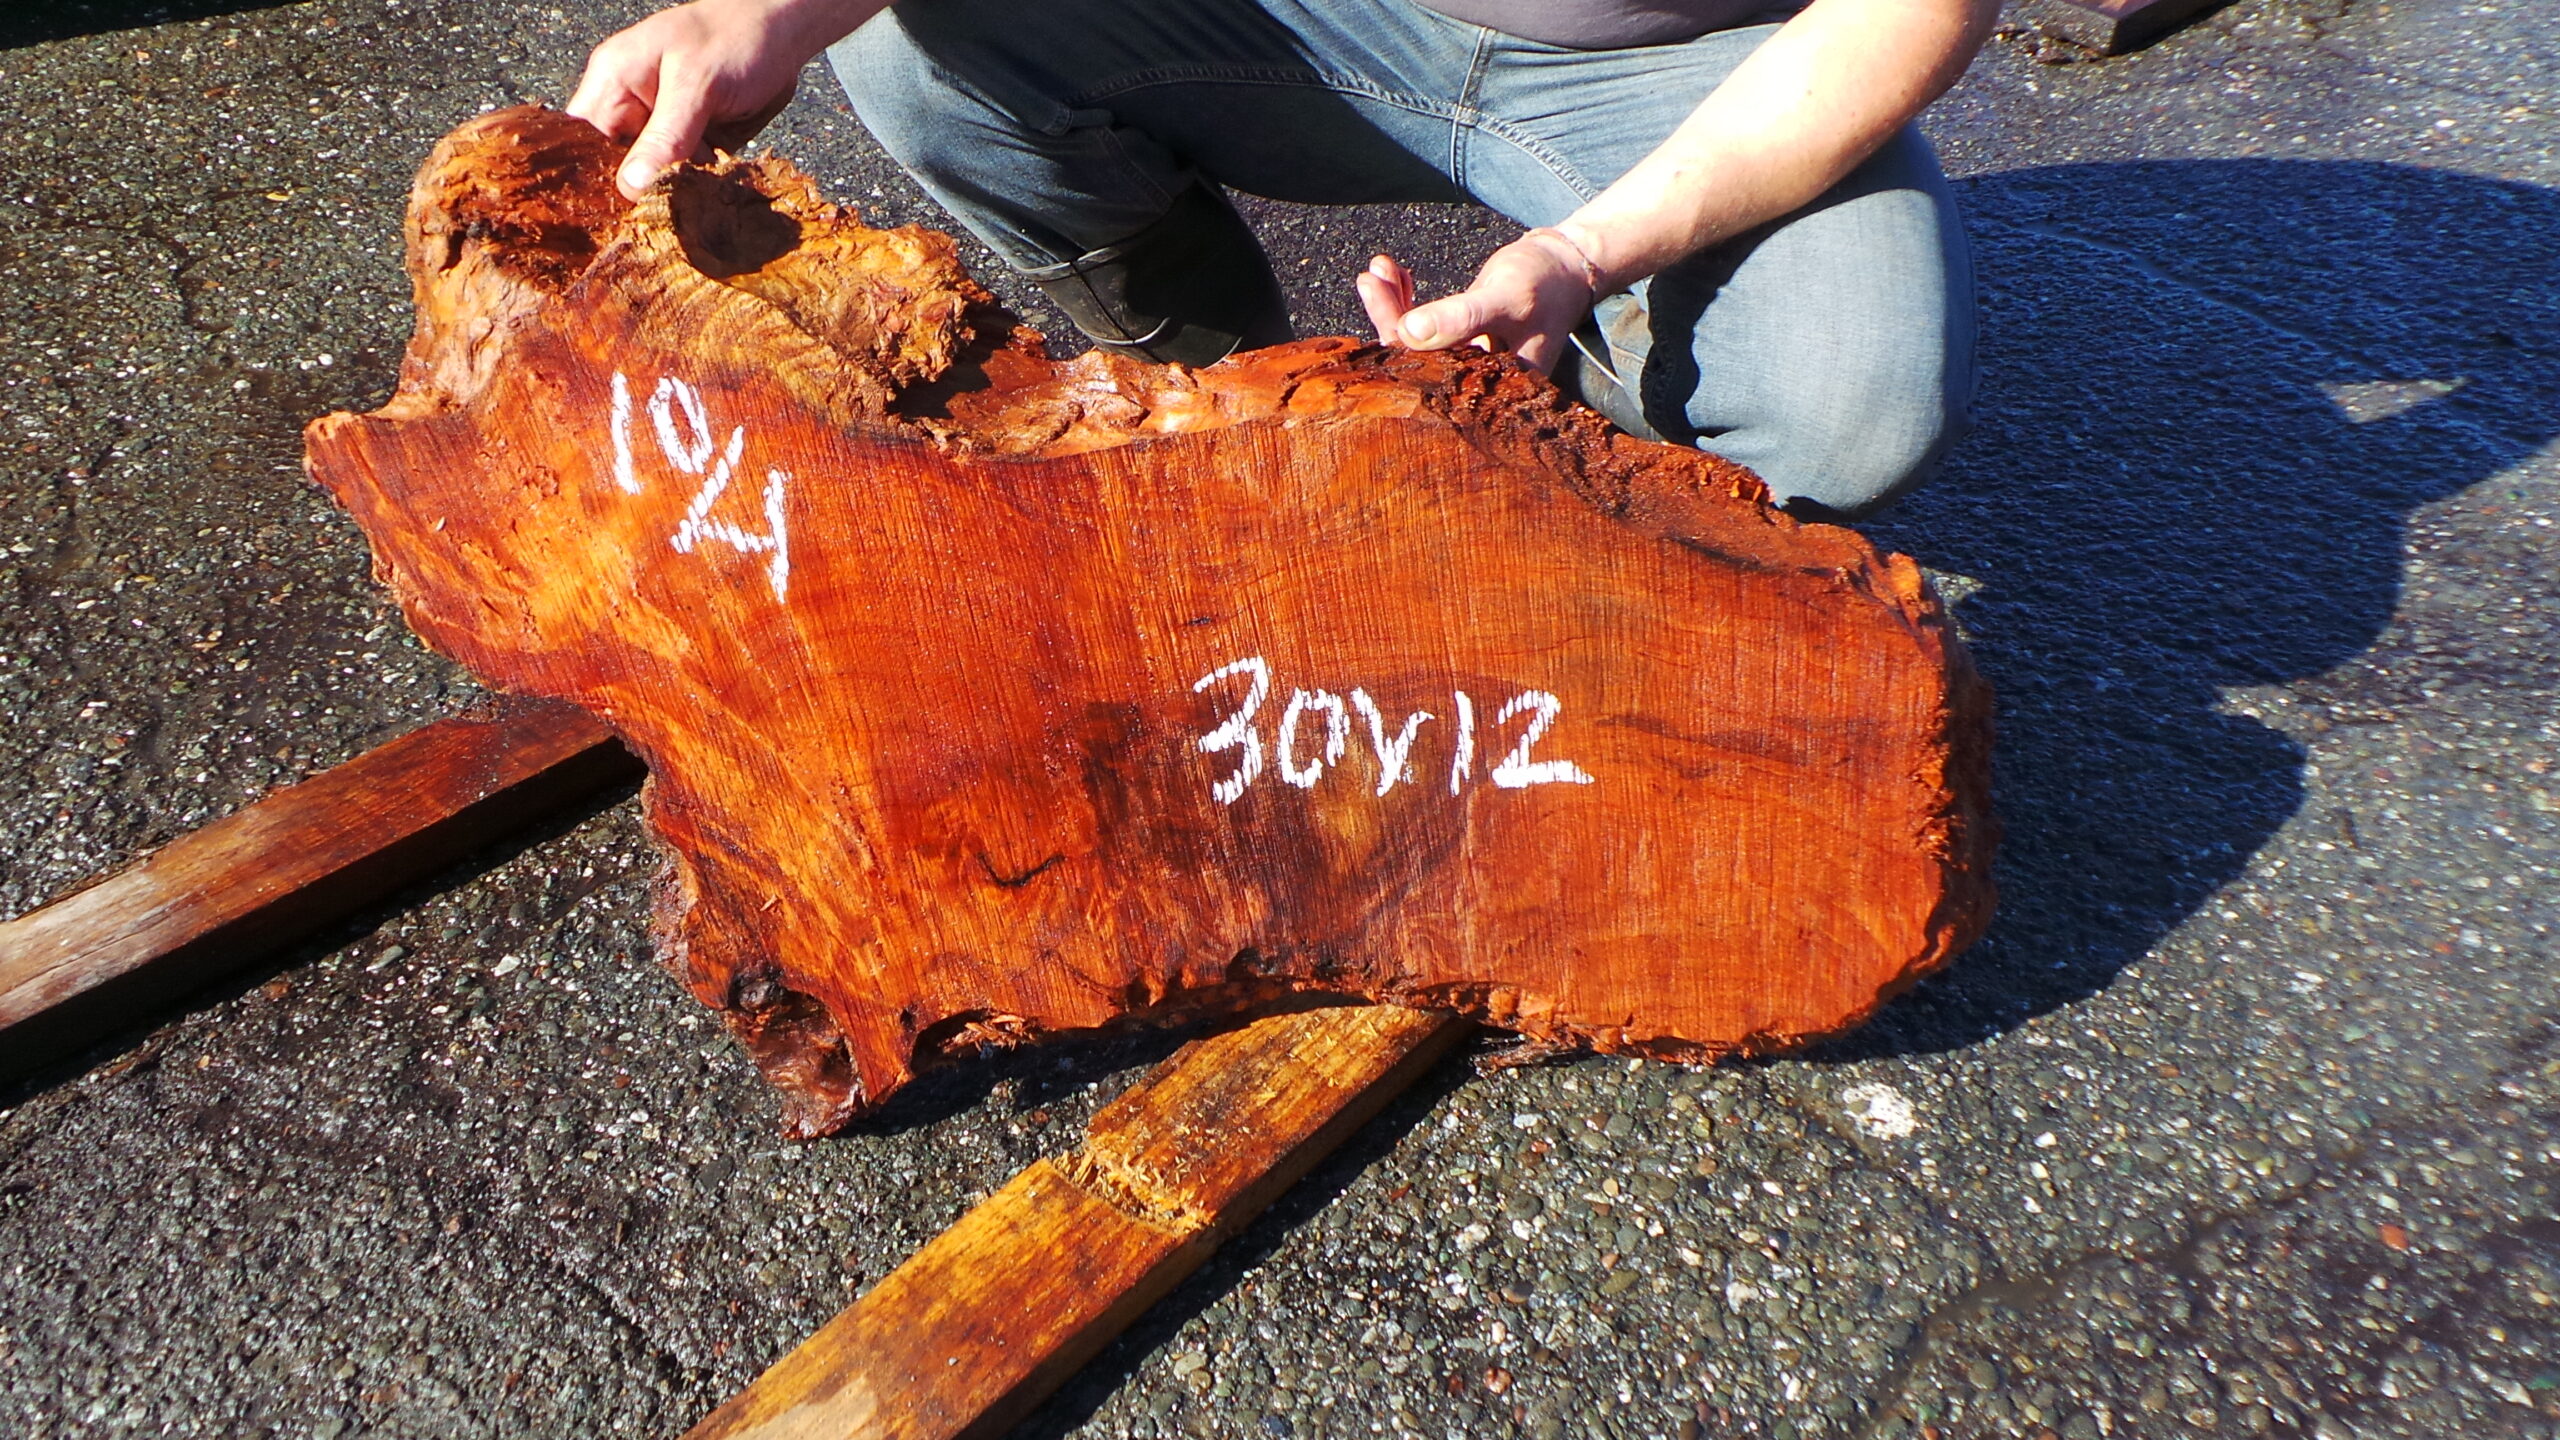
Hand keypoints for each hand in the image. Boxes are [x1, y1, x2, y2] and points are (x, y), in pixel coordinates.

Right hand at [567, 0, 861, 199]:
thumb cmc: (736, 36)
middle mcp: (630, 108)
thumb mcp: (698, 84)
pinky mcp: (692, 143)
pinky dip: (699, 191)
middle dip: (639, 194)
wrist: (786, 30)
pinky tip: (712, 204)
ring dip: (674, 197)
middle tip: (663, 220)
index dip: (591, 180)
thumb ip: (666, 135)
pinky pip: (685, 178)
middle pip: (615, 168)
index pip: (581, 143)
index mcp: (612, 83)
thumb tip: (633, 186)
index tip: (614, 216)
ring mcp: (661, 128)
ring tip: (692, 214)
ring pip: (653, 178)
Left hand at [1353, 230, 1599, 374]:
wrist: (1567, 267)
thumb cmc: (1546, 283)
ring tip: (1378, 269)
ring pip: (1415, 345)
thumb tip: (1410, 332)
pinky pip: (1422, 331)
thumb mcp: (1505, 297)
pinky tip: (1393, 273)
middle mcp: (1475, 389)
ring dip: (1393, 306)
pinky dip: (1405, 302)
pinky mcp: (1458, 346)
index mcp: (1490, 394)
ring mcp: (1464, 367)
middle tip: (1370, 278)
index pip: (1429, 386)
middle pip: (1415, 365)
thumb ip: (1463, 317)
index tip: (1380, 303)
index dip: (1398, 350)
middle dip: (1389, 319)